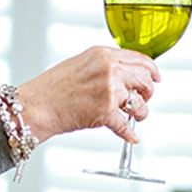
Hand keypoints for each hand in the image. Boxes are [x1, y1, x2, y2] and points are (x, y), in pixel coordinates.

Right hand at [16, 47, 159, 143]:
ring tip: (133, 117)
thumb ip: (104, 66)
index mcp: (103, 54)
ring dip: (140, 114)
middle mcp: (109, 69)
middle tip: (143, 101)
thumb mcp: (80, 64)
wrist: (35, 106)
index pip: (139, 59)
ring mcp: (109, 90)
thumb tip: (125, 75)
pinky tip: (131, 137)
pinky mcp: (105, 112)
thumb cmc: (52, 89)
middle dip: (148, 93)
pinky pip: (127, 126)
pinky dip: (130, 134)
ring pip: (140, 104)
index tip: (155, 79)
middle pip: (145, 79)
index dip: (152, 71)